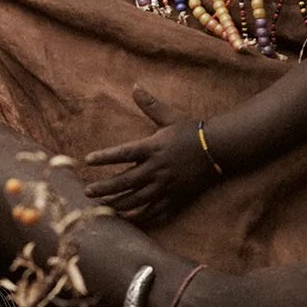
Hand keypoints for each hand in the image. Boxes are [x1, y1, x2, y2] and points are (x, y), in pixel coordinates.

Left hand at [84, 87, 216, 224]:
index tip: (87, 160)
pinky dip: (140, 218)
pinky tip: (128, 220)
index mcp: (153, 148)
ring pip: (137, 200)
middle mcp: (157, 169)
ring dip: (118, 204)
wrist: (218, 149)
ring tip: (103, 207)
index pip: (123, 153)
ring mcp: (166, 186)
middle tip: (87, 192)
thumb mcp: (169, 116)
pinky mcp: (175, 198)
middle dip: (104, 188)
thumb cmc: (191, 131)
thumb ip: (150, 104)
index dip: (104, 157)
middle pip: (125, 181)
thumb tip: (134, 86)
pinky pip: (155, 212)